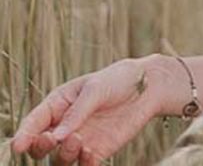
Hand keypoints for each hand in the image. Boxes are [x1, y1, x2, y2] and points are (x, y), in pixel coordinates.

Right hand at [12, 56, 163, 164]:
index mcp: (59, 105)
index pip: (35, 122)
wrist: (148, 86)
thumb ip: (77, 112)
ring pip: (59, 160)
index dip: (25, 134)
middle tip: (51, 140)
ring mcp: (80, 140)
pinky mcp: (98, 151)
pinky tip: (91, 153)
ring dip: (63, 154)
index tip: (19, 145)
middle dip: (40, 147)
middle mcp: (65, 126)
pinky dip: (85, 164)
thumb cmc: (118, 80)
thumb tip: (57, 137)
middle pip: (41, 147)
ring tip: (77, 140)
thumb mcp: (96, 88)